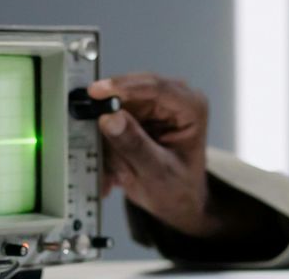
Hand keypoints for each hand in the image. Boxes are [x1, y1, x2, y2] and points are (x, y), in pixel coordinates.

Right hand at [89, 73, 222, 237]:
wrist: (177, 201)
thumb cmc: (179, 188)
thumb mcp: (157, 172)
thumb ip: (135, 145)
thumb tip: (110, 117)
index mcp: (191, 107)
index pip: (156, 88)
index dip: (124, 87)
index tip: (97, 93)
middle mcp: (174, 99)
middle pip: (131, 93)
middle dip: (111, 121)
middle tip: (100, 147)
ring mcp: (155, 105)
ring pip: (116, 108)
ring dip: (110, 141)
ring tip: (119, 172)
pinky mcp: (138, 113)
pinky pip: (112, 120)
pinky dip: (108, 145)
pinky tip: (116, 170)